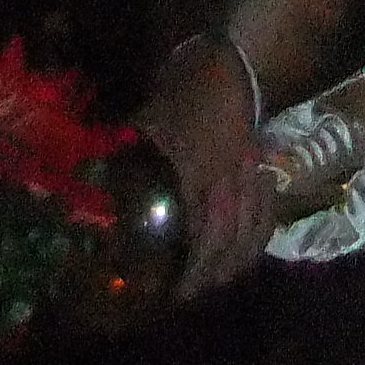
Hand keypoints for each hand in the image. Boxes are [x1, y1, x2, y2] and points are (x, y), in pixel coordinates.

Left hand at [137, 37, 269, 297]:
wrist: (228, 68)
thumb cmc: (179, 95)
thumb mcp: (145, 124)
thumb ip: (128, 159)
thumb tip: (96, 195)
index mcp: (194, 168)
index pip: (198, 229)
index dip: (190, 264)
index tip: (175, 291)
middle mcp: (226, 176)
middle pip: (226, 235)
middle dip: (211, 270)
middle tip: (192, 296)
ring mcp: (249, 173)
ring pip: (251, 226)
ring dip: (238, 260)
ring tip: (220, 283)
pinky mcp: (262, 170)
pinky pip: (267, 210)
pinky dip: (260, 236)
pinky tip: (248, 255)